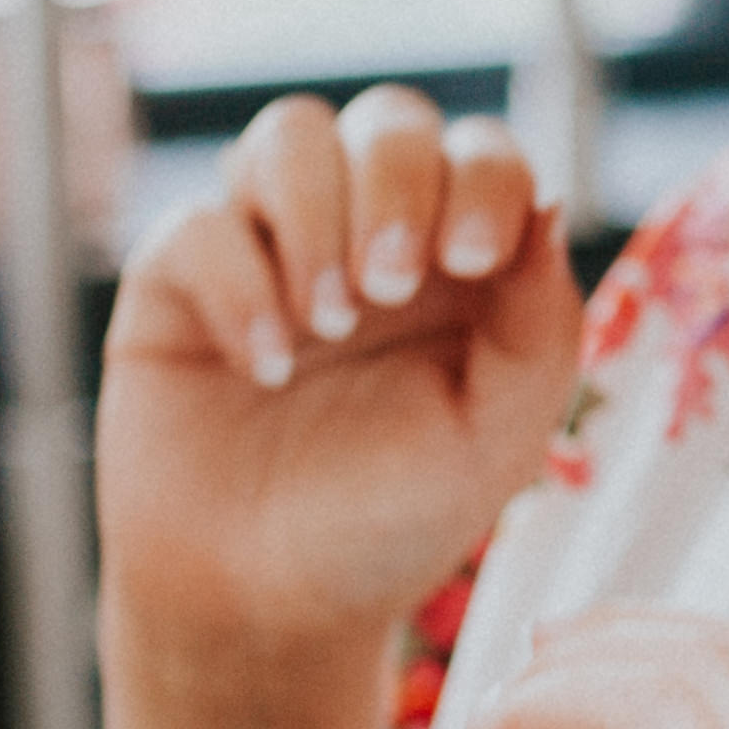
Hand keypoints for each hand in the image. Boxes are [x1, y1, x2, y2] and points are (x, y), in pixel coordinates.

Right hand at [98, 84, 580, 693]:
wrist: (268, 606)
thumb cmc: (394, 518)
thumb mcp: (497, 436)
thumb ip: (540, 324)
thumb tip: (549, 203)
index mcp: (459, 261)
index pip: (484, 156)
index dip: (484, 179)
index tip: (472, 258)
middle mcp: (367, 235)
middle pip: (390, 122)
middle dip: (395, 183)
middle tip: (387, 290)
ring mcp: (270, 249)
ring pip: (289, 134)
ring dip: (314, 212)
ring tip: (329, 321)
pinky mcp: (178, 285)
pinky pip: (196, 224)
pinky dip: (236, 283)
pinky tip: (264, 368)